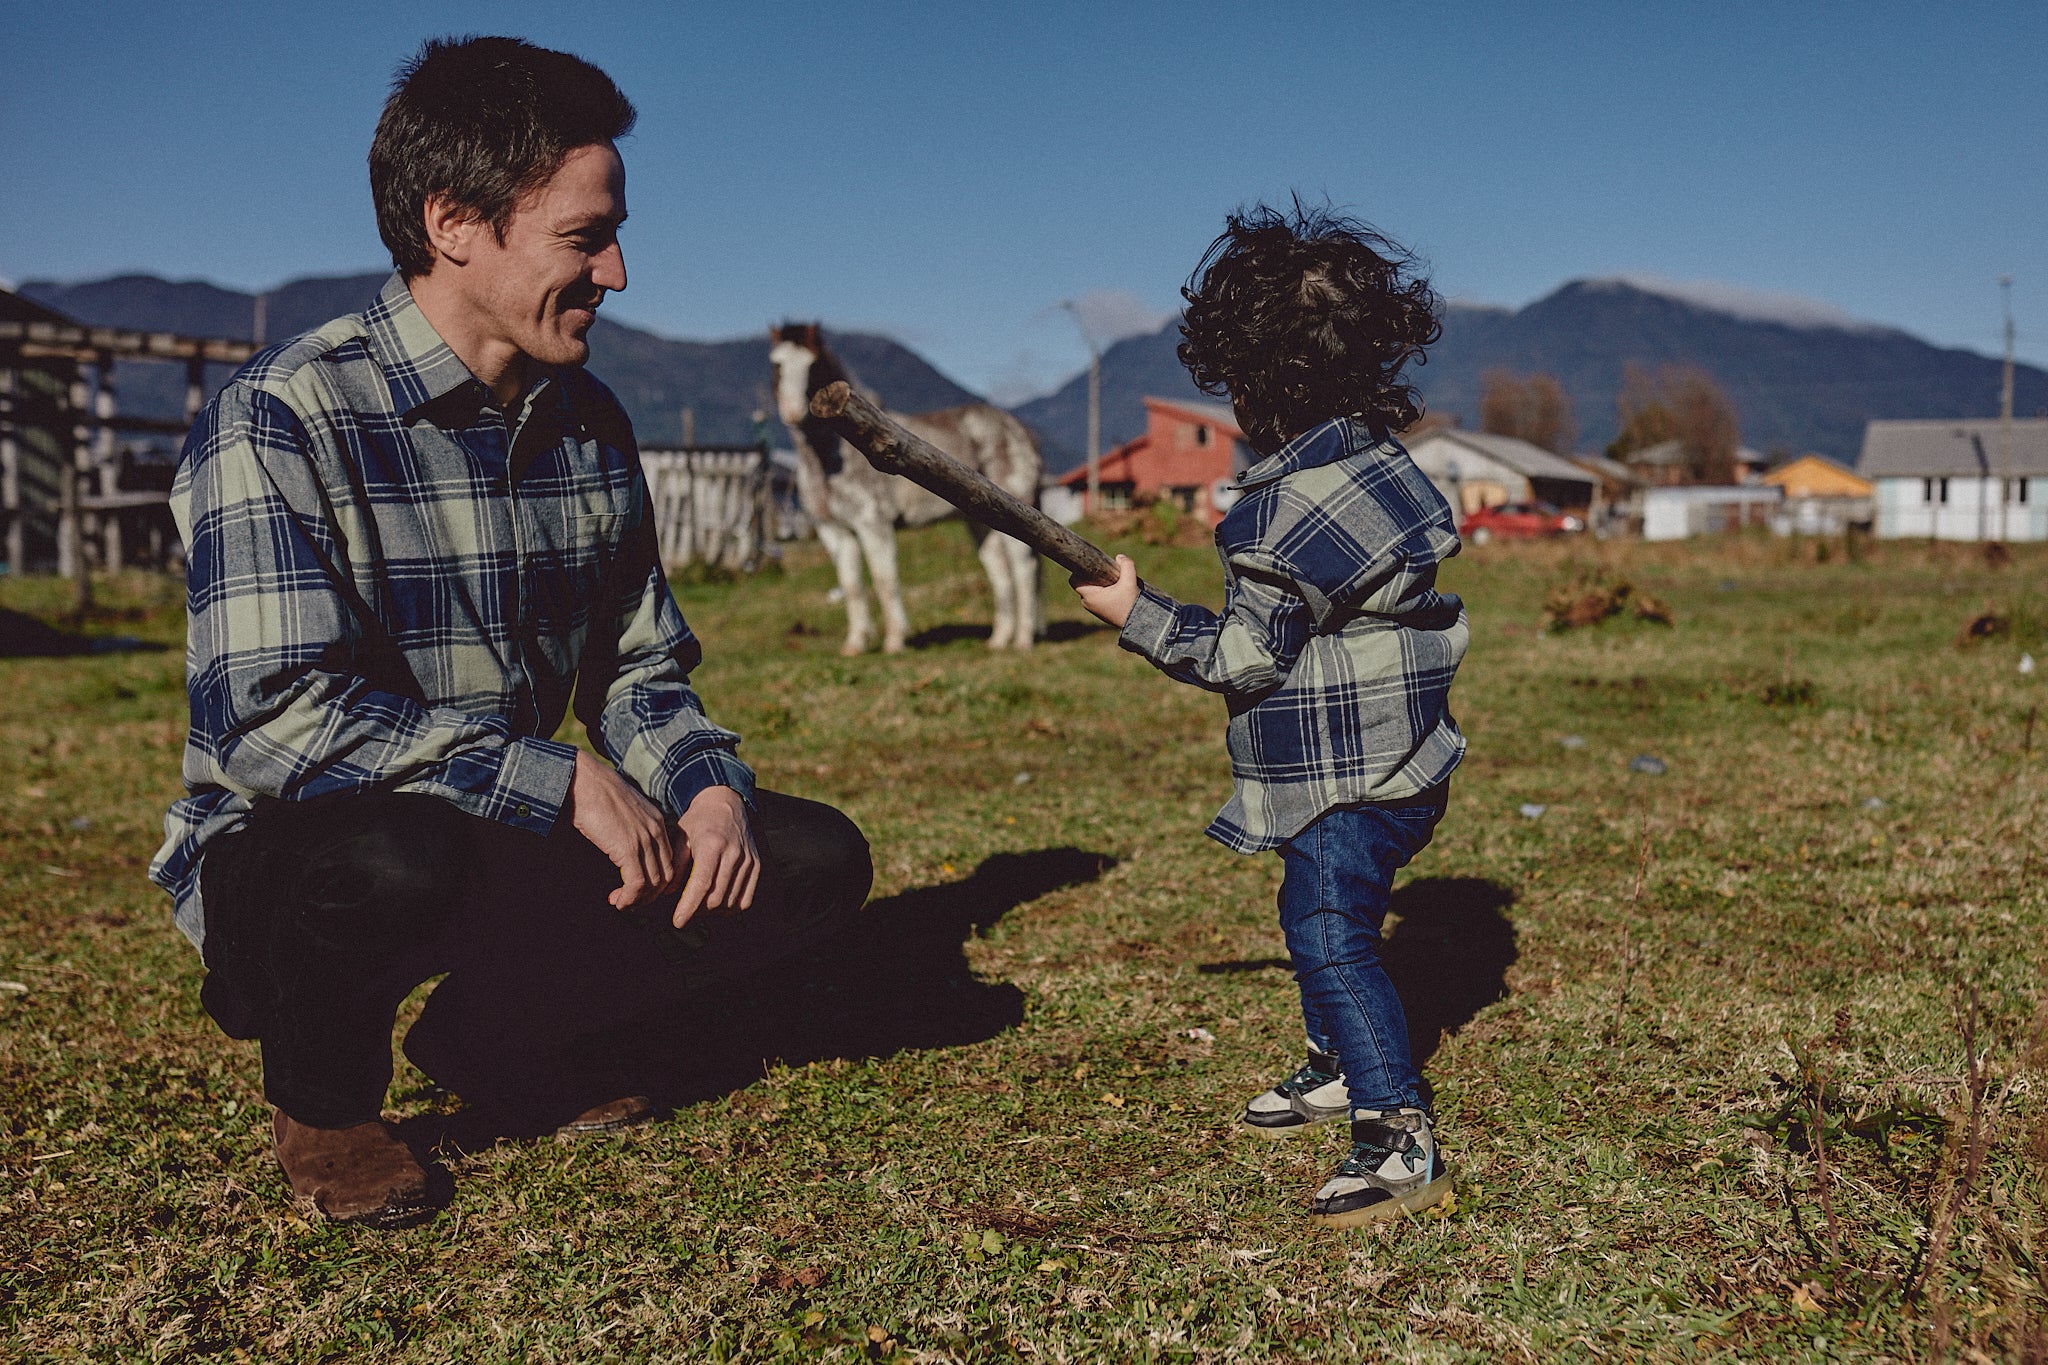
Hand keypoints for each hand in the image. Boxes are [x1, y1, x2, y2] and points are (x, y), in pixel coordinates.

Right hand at [568, 749, 680, 908]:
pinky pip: (637, 883)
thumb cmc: (593, 793)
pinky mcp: (629, 847)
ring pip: (654, 883)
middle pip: (665, 875)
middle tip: (630, 902)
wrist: (582, 780)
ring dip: (638, 900)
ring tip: (621, 903)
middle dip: (649, 895)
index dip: (655, 882)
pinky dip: (629, 898)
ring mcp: (644, 839)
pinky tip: (618, 901)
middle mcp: (656, 830)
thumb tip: (620, 847)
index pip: (668, 861)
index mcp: (656, 821)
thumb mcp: (621, 811)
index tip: (637, 890)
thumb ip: (628, 828)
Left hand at [672, 785, 758, 927]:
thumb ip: (677, 866)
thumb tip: (668, 894)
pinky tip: (718, 904)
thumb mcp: (681, 837)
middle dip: (698, 912)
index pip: (701, 884)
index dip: (688, 907)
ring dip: (712, 911)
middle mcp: (734, 853)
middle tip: (685, 911)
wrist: (726, 802)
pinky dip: (731, 908)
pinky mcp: (757, 866)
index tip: (678, 921)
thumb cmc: (699, 820)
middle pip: (716, 898)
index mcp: (712, 844)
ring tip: (699, 906)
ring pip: (730, 902)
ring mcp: (748, 860)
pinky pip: (746, 899)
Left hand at [1073, 554, 1140, 628]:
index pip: (1074, 580)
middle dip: (1094, 577)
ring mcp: (1093, 609)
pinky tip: (1114, 590)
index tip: (1093, 567)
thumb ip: (1127, 565)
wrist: (1137, 622)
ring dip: (1099, 585)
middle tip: (1107, 572)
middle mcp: (1087, 603)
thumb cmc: (1130, 602)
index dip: (1080, 570)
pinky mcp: (1100, 612)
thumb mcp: (1130, 581)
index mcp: (1090, 596)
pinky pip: (1096, 598)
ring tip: (1113, 582)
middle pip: (1084, 584)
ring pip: (1091, 591)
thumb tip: (1119, 557)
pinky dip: (1103, 592)